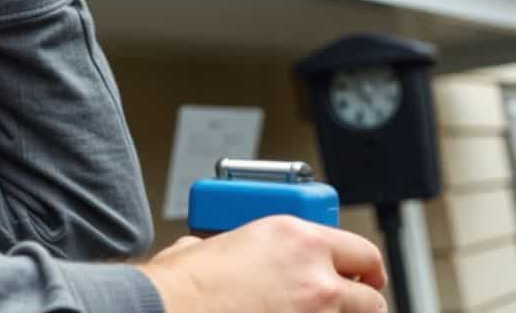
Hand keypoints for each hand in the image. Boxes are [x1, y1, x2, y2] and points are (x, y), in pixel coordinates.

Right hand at [140, 216, 386, 312]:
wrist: (171, 306)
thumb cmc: (184, 282)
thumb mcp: (213, 244)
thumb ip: (235, 245)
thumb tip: (222, 253)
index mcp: (294, 236)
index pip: (361, 252)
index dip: (366, 269)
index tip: (362, 277)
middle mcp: (314, 271)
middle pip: (371, 296)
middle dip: (362, 303)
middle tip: (349, 306)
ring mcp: (315, 310)